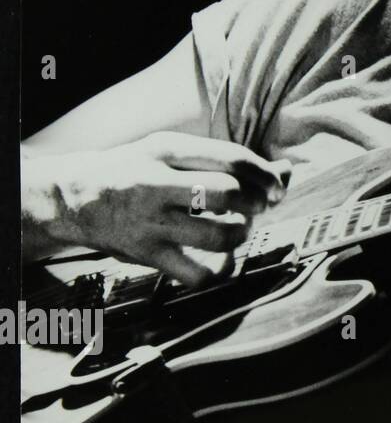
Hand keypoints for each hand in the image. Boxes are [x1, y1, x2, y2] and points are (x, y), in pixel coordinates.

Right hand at [25, 132, 290, 286]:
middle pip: (228, 194)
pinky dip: (218, 272)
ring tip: (237, 230)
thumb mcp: (173, 152)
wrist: (73, 197)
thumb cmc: (136, 169)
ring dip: (241, 235)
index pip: (233, 159)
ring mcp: (150, 222)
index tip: (276, 189)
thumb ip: (227, 161)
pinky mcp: (145, 255)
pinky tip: (220, 261)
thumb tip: (287, 171)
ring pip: (217, 235)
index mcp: (167, 149)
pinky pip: (195, 273)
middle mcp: (157, 183)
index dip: (266, 176)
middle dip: (254, 204)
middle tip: (254, 209)